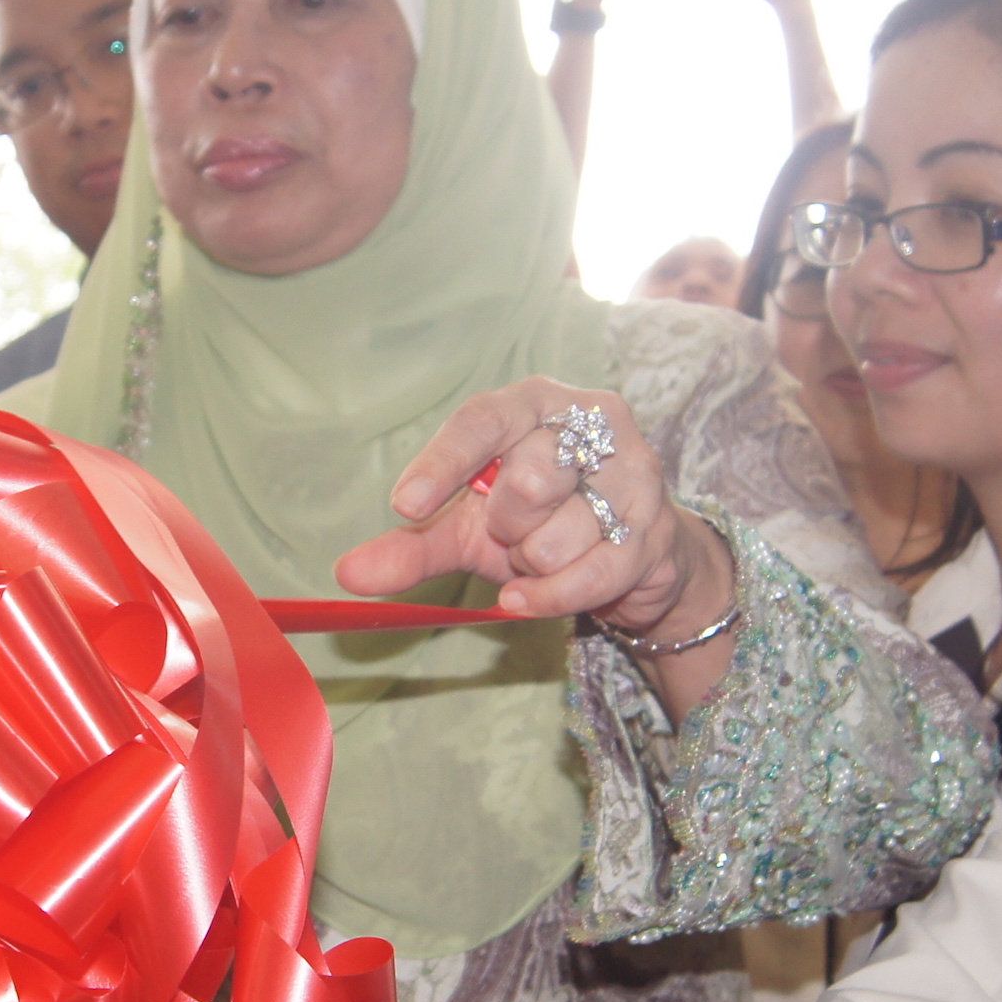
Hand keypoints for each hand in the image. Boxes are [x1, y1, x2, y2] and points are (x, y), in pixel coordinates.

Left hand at [337, 378, 729, 644]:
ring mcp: (634, 472)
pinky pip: (589, 573)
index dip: (443, 462)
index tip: (404, 506)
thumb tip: (346, 575)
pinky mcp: (656, 527)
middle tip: (511, 533)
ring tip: (541, 554)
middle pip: (529, 479)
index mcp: (534, 403)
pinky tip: (528, 597)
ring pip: (559, 533)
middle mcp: (591, 421)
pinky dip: (549, 596)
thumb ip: (411, 546)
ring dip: (534, 563)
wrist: (624, 560)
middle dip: (506, 526)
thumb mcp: (467, 530)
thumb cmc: (537, 524)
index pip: (484, 419)